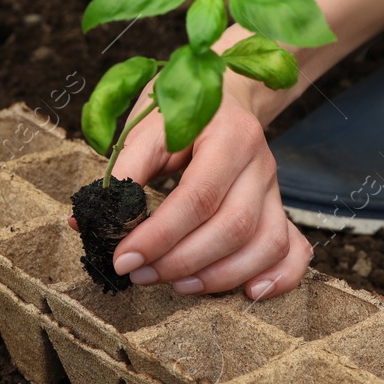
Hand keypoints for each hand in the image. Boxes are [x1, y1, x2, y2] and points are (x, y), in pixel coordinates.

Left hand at [104, 75, 311, 298]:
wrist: (222, 90)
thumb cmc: (179, 111)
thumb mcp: (146, 128)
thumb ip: (122, 173)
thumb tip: (90, 222)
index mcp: (229, 135)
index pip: (198, 197)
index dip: (159, 235)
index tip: (124, 259)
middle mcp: (260, 164)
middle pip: (233, 227)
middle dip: (182, 261)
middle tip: (140, 275)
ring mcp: (275, 189)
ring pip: (264, 244)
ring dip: (219, 276)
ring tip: (176, 285)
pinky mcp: (281, 209)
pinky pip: (293, 250)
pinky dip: (278, 278)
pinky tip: (248, 293)